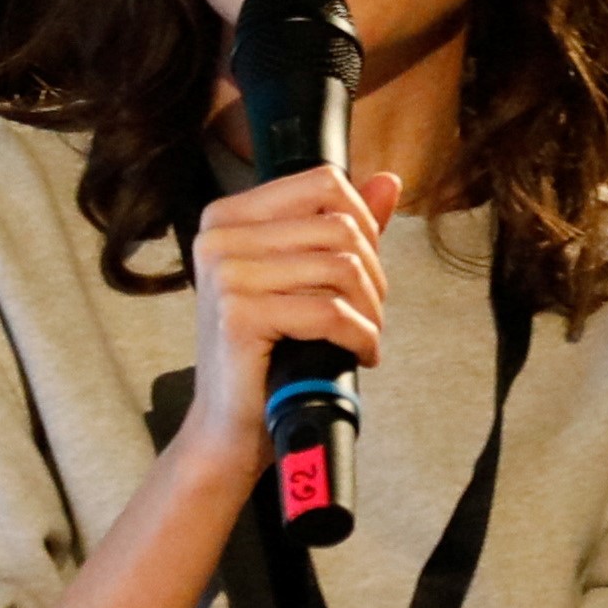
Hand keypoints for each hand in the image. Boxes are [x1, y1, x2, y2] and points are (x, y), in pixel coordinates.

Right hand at [179, 164, 406, 462]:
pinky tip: (360, 354)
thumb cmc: (269, 354)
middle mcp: (219, 237)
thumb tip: (388, 180)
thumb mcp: (304, 280)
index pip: (324, 183)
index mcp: (228, 217)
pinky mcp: (239, 314)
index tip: (364, 267)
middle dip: (373, 274)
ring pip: (341, 267)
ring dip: (371, 310)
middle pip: (339, 226)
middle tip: (369, 314)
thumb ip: (341, 227)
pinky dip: (361, 337)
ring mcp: (225, 274)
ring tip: (364, 337)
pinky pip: (331, 312)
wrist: (229, 427)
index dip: (364, 223)